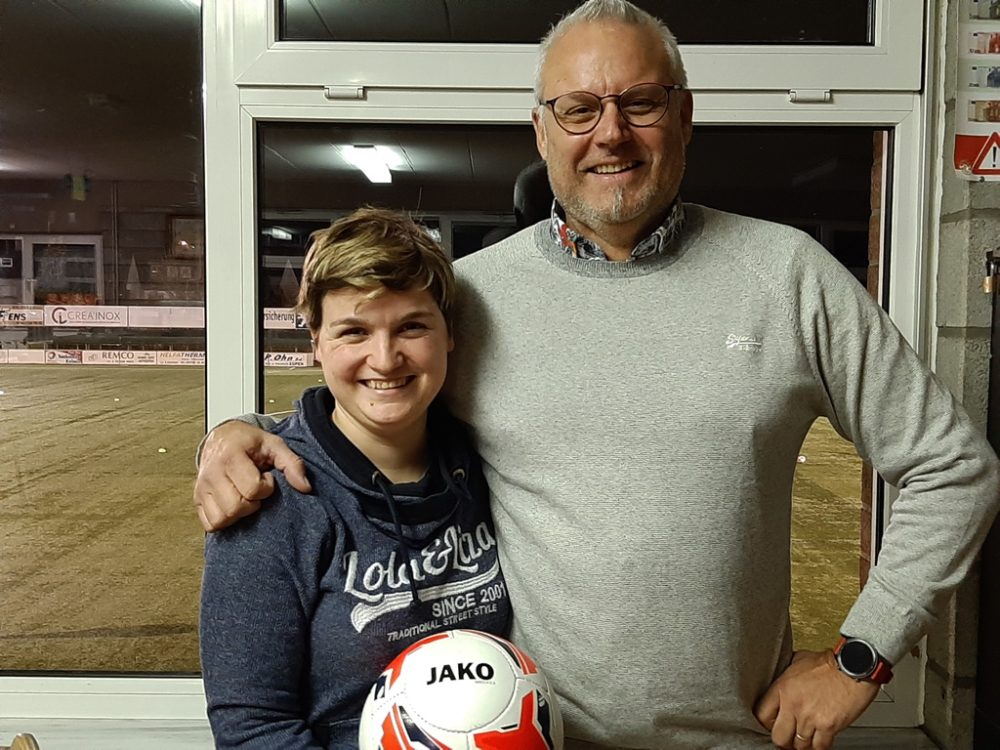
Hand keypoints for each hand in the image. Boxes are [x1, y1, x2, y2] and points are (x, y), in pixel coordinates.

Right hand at [193, 420, 310, 531]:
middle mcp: (211, 473)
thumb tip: (305, 487)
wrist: (222, 437)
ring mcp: (202, 488)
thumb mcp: (274, 445)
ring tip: (245, 496)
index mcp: (230, 457)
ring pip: (222, 519)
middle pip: (236, 508)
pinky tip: (234, 504)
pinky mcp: (197, 499)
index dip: (266, 487)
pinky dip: (225, 520)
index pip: (252, 489)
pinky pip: (210, 524)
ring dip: (239, 513)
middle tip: (256, 489)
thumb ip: (292, 464)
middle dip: (253, 503)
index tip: (267, 477)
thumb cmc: (249, 442)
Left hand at [754, 649, 879, 749]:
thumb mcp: (798, 660)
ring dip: (802, 744)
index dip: (765, 723)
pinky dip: (818, 747)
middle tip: (788, 739)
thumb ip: (786, 671)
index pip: (762, 715)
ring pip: (799, 745)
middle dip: (783, 740)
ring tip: (805, 739)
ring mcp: (810, 717)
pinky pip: (819, 747)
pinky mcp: (828, 726)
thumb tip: (780, 675)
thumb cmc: (830, 662)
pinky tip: (819, 741)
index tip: (771, 725)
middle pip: (778, 737)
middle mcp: (794, 704)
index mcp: (783, 688)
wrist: (854, 666)